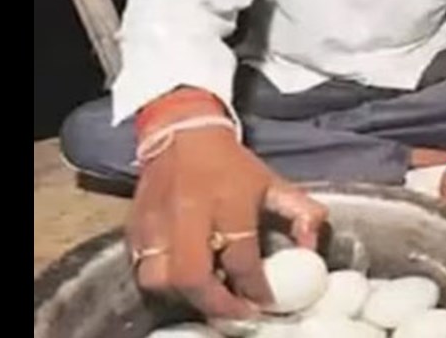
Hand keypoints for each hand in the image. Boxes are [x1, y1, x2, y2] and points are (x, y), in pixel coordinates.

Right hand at [126, 129, 327, 318]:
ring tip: (210, 297)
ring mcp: (156, 222)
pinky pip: (140, 269)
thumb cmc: (231, 165)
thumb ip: (301, 212)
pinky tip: (186, 283)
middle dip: (215, 303)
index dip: (255, 287)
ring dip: (185, 297)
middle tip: (236, 313)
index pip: (240, 256)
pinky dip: (163, 284)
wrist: (182, 133)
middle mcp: (188, 212)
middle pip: (192, 275)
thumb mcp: (273, 182)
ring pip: (159, 279)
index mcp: (228, 199)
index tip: (266, 301)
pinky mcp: (134, 227)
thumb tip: (311, 246)